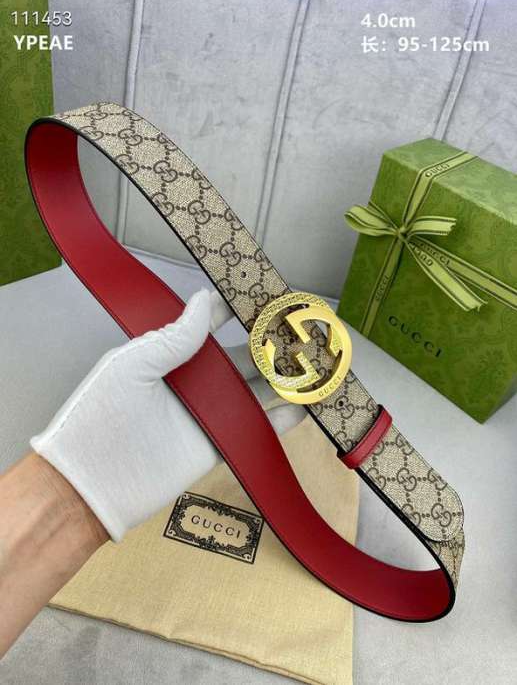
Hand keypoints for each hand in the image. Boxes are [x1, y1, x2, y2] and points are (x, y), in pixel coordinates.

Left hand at [31, 289, 304, 541]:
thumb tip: (203, 300)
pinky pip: (253, 430)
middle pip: (239, 359)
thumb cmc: (99, 416)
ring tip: (314, 365)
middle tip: (302, 332)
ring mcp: (206, 416)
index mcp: (167, 357)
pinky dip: (280, 421)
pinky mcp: (216, 447)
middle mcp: (191, 383)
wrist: (90, 485)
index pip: (207, 326)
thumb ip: (172, 337)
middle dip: (269, 345)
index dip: (235, 310)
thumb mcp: (132, 366)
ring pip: (252, 392)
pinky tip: (304, 408)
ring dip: (282, 380)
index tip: (264, 295)